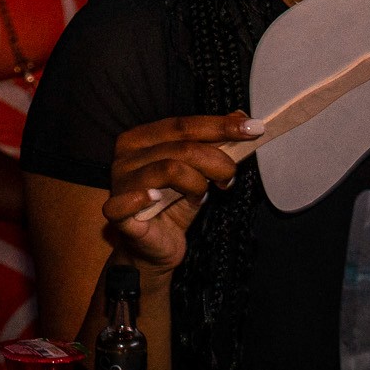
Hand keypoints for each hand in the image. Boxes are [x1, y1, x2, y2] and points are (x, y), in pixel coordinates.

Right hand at [103, 112, 250, 272]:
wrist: (154, 251)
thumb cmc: (171, 208)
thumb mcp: (196, 173)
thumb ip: (213, 146)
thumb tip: (241, 118)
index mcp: (141, 139)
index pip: (182, 125)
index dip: (219, 125)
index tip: (251, 128)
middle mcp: (126, 156)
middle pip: (181, 147)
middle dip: (216, 160)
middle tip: (230, 175)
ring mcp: (120, 183)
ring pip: (170, 169)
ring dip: (198, 183)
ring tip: (203, 194)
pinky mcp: (117, 213)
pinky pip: (127, 202)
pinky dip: (144, 198)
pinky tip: (157, 198)